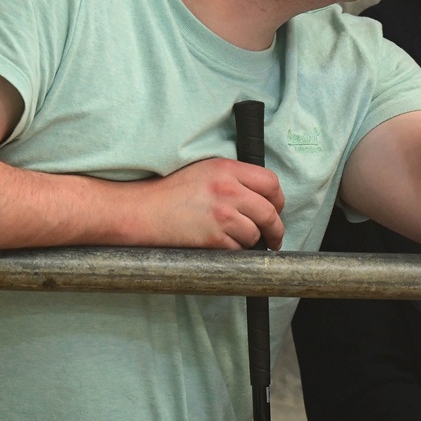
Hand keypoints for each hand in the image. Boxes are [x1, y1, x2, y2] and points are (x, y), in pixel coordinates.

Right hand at [130, 158, 284, 248]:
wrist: (141, 211)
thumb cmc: (170, 192)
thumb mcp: (205, 171)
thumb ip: (235, 178)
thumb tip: (263, 197)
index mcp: (227, 169)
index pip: (271, 183)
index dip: (279, 200)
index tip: (276, 210)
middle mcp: (228, 190)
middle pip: (270, 213)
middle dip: (276, 229)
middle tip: (274, 238)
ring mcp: (221, 215)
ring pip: (255, 234)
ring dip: (251, 241)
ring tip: (236, 239)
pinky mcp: (213, 238)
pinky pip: (238, 249)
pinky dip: (234, 251)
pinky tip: (221, 245)